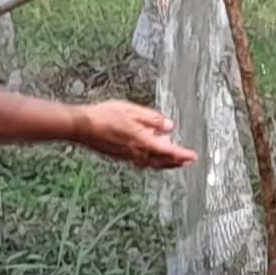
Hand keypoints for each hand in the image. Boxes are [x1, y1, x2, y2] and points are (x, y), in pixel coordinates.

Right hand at [73, 100, 194, 168]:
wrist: (81, 126)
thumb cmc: (104, 116)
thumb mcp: (132, 111)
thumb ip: (152, 119)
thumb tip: (168, 126)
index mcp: (142, 142)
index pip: (168, 151)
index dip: (182, 154)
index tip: (193, 156)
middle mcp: (136, 153)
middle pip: (161, 162)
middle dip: (176, 162)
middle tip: (187, 161)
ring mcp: (127, 156)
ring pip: (151, 163)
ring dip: (164, 163)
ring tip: (173, 161)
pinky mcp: (119, 155)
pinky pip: (140, 161)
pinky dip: (150, 161)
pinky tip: (149, 156)